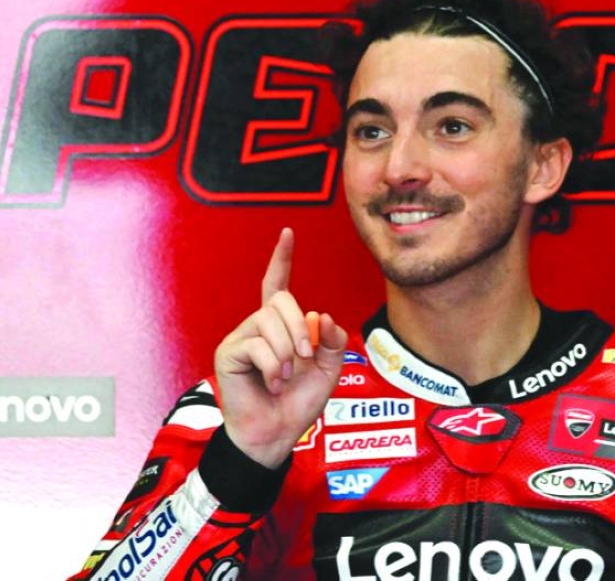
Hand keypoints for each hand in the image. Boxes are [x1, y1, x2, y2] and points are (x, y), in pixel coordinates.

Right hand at [214, 227, 345, 468]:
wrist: (276, 434)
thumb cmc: (298, 402)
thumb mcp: (328, 368)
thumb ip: (332, 340)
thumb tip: (320, 316)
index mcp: (281, 325)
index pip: (279, 284)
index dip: (282, 258)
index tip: (287, 233)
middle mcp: (258, 325)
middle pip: (281, 301)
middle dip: (300, 326)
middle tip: (306, 356)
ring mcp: (241, 337)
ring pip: (269, 320)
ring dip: (287, 349)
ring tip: (287, 374)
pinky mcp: (228, 353)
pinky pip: (256, 344)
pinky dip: (273, 365)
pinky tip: (273, 382)